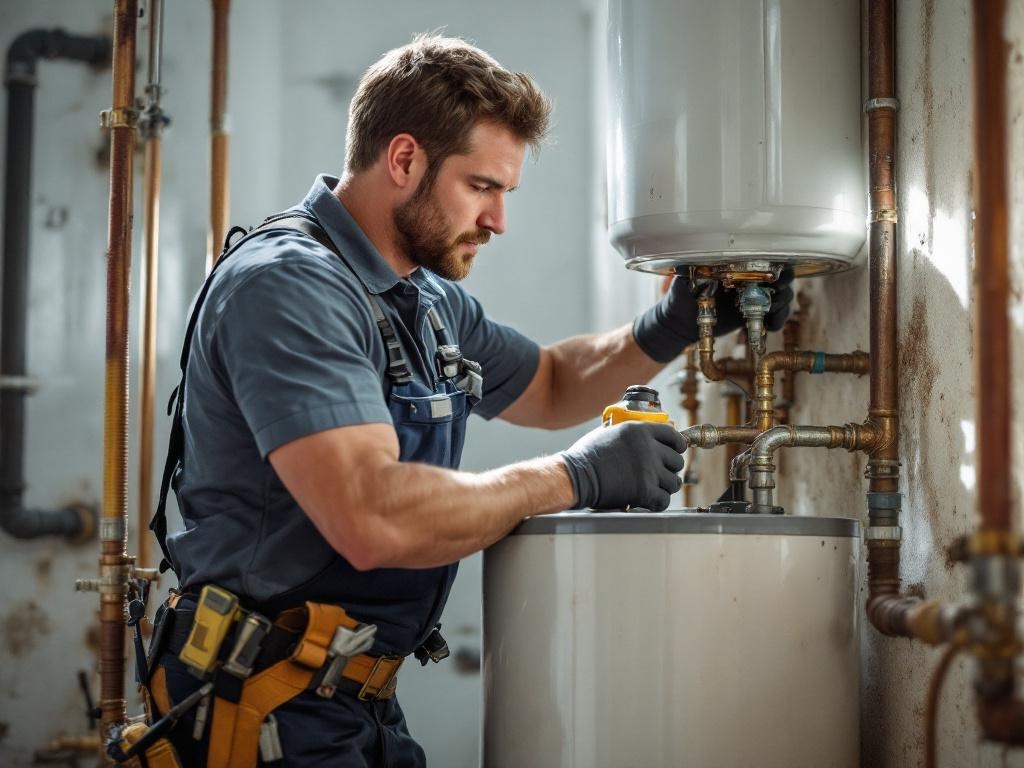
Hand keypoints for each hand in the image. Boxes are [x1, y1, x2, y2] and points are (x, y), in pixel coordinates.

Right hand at [559, 422, 684, 510]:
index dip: (677, 445)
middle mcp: (648, 448)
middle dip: (669, 469)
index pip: (673, 435)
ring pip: (673, 482)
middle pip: (676, 461)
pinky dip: (658, 503)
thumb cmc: (586, 456)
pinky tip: (649, 501)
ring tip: (653, 489)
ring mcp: (648, 470)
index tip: (676, 451)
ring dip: (665, 487)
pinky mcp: (644, 491)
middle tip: (659, 475)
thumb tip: (640, 435)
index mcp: (640, 430)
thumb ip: (629, 434)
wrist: (575, 476)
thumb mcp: (608, 432)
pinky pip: (664, 500)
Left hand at [633, 270, 795, 362]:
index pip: (763, 259)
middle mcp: (748, 277)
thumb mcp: (683, 282)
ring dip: (783, 306)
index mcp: (735, 265)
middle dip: (784, 286)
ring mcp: (753, 296)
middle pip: (779, 276)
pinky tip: (771, 327)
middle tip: (778, 297)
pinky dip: (778, 321)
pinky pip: (774, 315)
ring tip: (773, 318)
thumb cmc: (680, 297)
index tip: (776, 277)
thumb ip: (690, 271)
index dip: (775, 266)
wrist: (679, 323)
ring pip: (781, 296)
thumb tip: (693, 261)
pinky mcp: (753, 314)